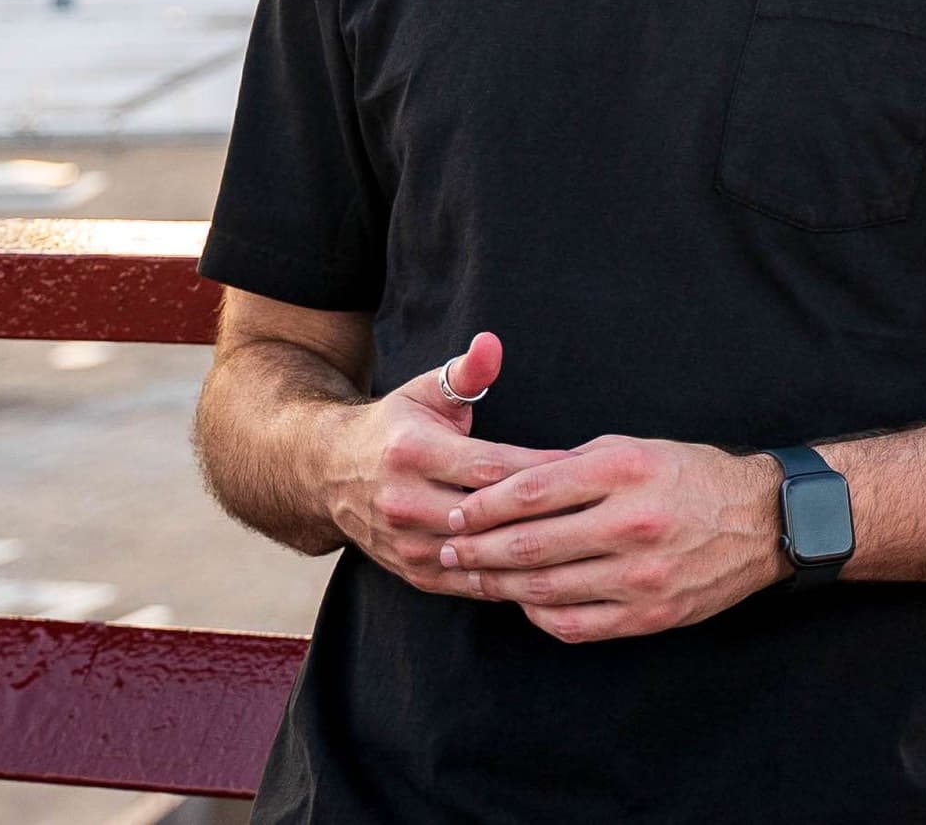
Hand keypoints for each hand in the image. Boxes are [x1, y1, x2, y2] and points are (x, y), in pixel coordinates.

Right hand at [322, 332, 564, 596]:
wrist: (331, 473)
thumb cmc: (397, 425)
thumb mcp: (427, 390)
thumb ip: (467, 371)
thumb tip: (492, 343)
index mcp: (413, 452)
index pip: (490, 467)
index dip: (540, 469)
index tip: (585, 467)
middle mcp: (405, 501)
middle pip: (488, 516)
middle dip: (542, 514)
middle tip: (595, 511)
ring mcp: (405, 543)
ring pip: (480, 555)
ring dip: (529, 553)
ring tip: (580, 546)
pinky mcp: (410, 571)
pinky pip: (468, 583)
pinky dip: (507, 580)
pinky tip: (546, 572)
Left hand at [439, 434, 788, 643]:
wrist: (761, 521)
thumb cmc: (690, 477)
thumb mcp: (635, 449)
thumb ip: (572, 465)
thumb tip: (504, 482)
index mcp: (624, 471)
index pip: (531, 491)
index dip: (483, 506)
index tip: (456, 512)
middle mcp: (631, 522)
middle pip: (529, 544)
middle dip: (477, 550)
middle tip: (447, 549)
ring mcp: (640, 575)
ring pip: (544, 589)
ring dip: (498, 586)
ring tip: (472, 578)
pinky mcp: (648, 614)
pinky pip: (574, 624)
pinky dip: (538, 615)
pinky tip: (523, 603)